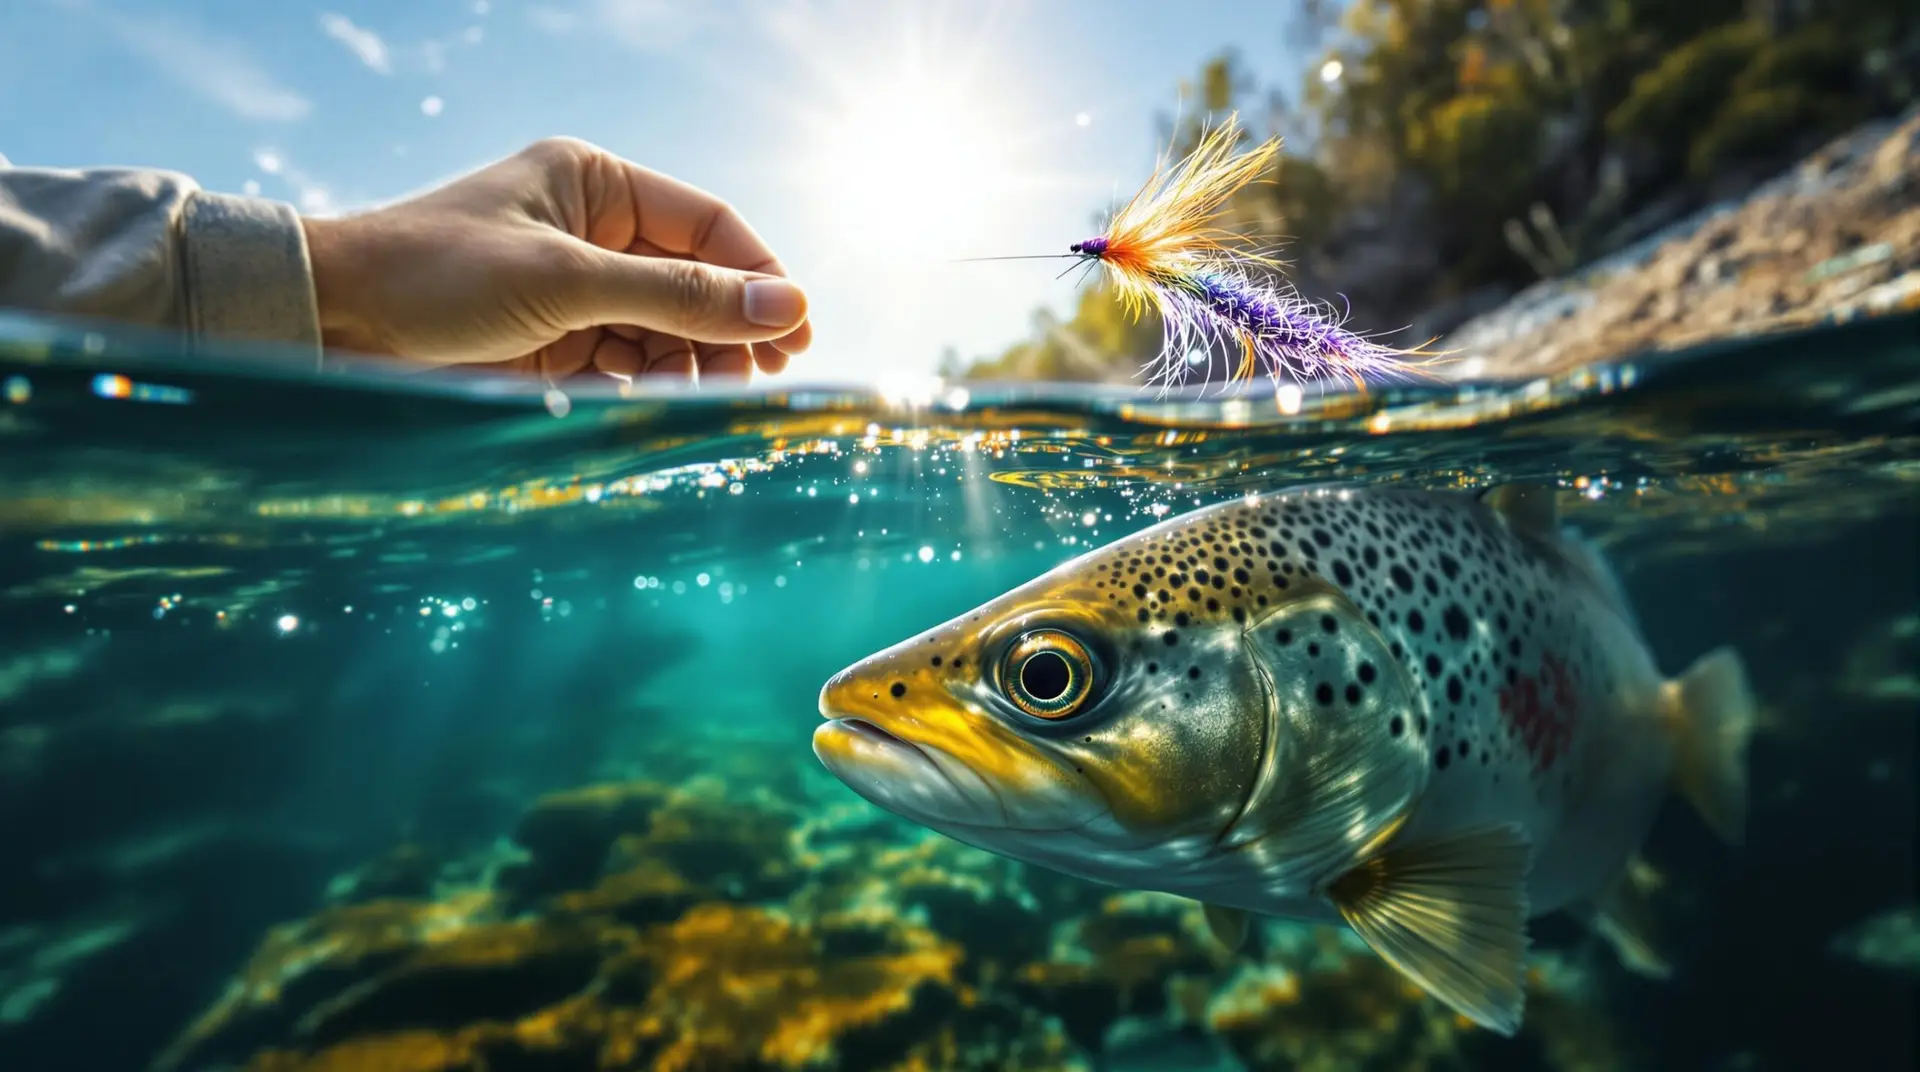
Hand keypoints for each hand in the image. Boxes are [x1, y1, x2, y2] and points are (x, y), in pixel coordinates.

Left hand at [300, 136, 810, 381]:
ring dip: (691, 365)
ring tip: (705, 400)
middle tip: (759, 383)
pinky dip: (649, 387)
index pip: (709, 226)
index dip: (760, 278)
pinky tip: (655, 407)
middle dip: (728, 331)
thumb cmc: (434, 276)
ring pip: (666, 330)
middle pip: (696, 282)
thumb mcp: (567, 281)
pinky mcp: (553, 341)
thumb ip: (679, 297)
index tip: (798, 336)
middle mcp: (592, 229)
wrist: (330, 326)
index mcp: (596, 183)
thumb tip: (786, 308)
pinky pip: (627, 363)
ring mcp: (574, 288)